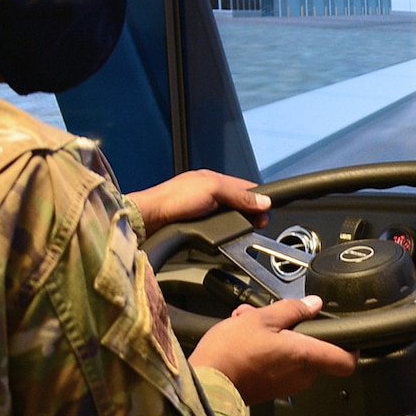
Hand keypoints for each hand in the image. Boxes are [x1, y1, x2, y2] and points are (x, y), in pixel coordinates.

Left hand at [129, 170, 269, 232]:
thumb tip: (263, 201)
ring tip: (242, 231)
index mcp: (213, 179)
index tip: (265, 213)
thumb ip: (239, 195)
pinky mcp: (194, 224)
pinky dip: (223, 232)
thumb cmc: (173, 199)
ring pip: (228, 217)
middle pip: (238, 203)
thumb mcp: (213, 190)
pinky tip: (223, 236)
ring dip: (236, 224)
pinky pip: (216, 228)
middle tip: (256, 225)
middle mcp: (208, 193)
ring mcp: (200, 209)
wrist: (149, 219)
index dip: (258, 200)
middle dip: (249, 214)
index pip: (245, 188)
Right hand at [189, 295, 357, 402]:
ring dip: (275, 337)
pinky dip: (264, 350)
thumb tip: (313, 304)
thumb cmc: (231, 353)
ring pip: (291, 355)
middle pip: (314, 351)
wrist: (204, 385)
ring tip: (249, 323)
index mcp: (306, 356)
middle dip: (296, 331)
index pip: (346, 361)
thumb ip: (291, 309)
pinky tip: (242, 338)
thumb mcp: (261, 318)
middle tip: (275, 317)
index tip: (347, 335)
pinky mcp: (269, 390)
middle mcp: (301, 376)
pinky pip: (275, 365)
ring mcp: (285, 385)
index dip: (352, 348)